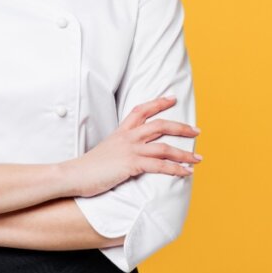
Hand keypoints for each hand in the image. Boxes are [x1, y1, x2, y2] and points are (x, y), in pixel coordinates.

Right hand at [64, 95, 201, 197]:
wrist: (74, 174)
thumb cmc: (89, 167)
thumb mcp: (107, 151)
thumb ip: (121, 148)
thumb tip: (132, 153)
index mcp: (121, 132)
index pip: (141, 110)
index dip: (158, 102)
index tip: (172, 97)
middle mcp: (127, 137)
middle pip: (160, 125)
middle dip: (181, 127)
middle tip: (196, 130)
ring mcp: (129, 150)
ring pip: (164, 147)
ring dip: (184, 153)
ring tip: (198, 158)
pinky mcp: (130, 165)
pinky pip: (159, 166)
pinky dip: (176, 169)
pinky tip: (186, 173)